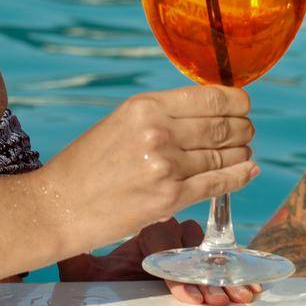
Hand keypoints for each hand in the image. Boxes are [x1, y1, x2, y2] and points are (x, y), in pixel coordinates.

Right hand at [41, 85, 257, 255]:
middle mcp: (158, 132)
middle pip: (222, 126)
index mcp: (145, 106)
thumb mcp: (121, 123)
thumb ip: (162, 117)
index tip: (243, 106)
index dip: (237, 102)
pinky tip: (248, 170)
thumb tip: (208, 114)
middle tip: (247, 132)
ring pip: (224, 155)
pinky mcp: (169, 199)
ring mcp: (165, 167)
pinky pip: (217, 183)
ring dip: (241, 153)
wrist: (57, 206)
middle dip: (242, 129)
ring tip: (244, 152)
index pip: (210, 98)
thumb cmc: (86, 165)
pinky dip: (239, 176)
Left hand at [59, 219, 261, 305]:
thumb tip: (68, 253)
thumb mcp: (82, 268)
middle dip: (208, 278)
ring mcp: (188, 250)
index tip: (185, 296)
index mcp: (144, 233)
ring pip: (211, 257)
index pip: (164, 240)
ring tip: (236, 297)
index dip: (175, 270)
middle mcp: (170, 238)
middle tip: (217, 298)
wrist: (106, 273)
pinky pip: (222, 263)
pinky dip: (237, 275)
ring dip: (224, 279)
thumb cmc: (98, 273)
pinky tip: (251, 289)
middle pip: (194, 249)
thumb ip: (76, 259)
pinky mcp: (201, 262)